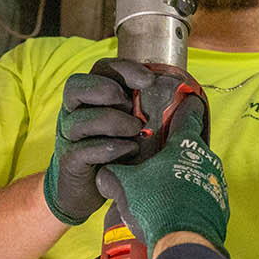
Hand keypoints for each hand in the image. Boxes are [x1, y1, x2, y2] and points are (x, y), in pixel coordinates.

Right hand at [42, 65, 146, 224]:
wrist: (88, 190)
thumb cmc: (114, 151)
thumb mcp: (130, 125)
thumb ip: (146, 110)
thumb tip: (189, 103)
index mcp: (90, 96)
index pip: (100, 68)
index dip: (123, 69)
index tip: (149, 80)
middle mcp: (73, 112)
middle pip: (76, 87)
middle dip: (106, 91)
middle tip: (131, 107)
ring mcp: (68, 137)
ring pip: (79, 119)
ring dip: (111, 121)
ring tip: (135, 130)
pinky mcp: (70, 161)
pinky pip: (82, 150)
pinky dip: (108, 148)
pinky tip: (129, 150)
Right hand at [95, 112, 228, 254]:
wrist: (184, 243)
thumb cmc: (156, 206)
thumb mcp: (123, 185)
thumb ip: (112, 173)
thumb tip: (104, 173)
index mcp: (183, 144)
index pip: (188, 112)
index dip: (183, 104)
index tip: (181, 100)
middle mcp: (206, 158)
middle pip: (191, 146)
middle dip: (175, 150)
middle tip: (159, 156)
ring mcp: (215, 182)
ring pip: (197, 171)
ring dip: (182, 176)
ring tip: (163, 188)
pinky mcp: (219, 206)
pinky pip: (203, 195)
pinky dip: (190, 199)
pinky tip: (174, 210)